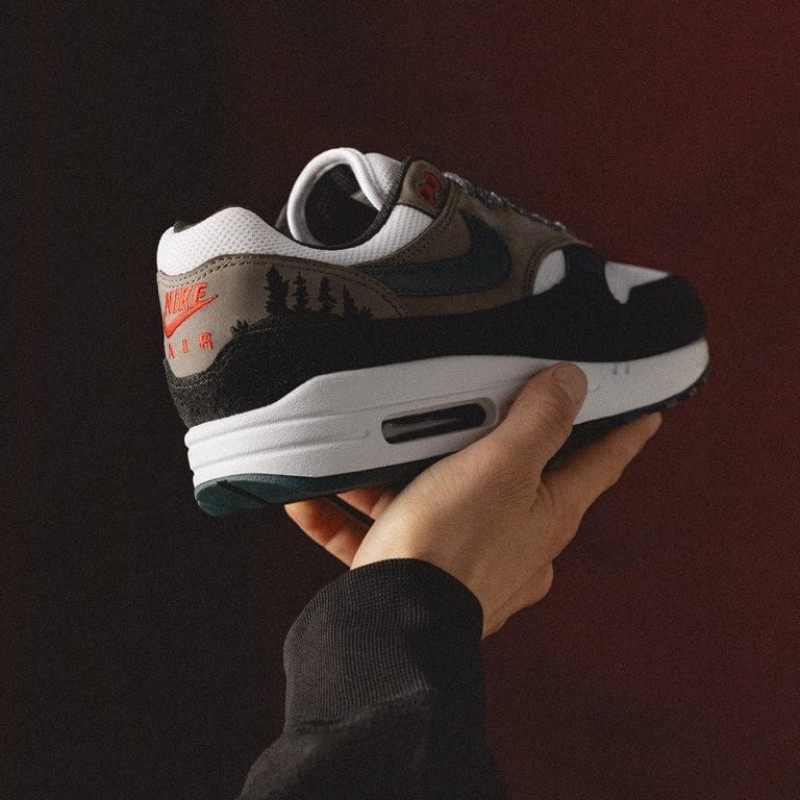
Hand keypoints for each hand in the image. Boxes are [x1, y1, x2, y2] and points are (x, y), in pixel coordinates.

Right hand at [285, 364, 661, 636]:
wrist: (391, 625)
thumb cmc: (454, 547)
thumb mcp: (503, 466)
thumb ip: (539, 422)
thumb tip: (571, 384)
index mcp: (547, 512)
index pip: (601, 461)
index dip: (625, 432)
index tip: (645, 414)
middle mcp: (513, 539)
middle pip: (510, 475)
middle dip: (486, 443)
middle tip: (469, 412)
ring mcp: (463, 558)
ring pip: (432, 497)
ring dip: (397, 475)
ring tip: (362, 451)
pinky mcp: (414, 573)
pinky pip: (380, 532)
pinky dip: (349, 514)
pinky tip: (313, 496)